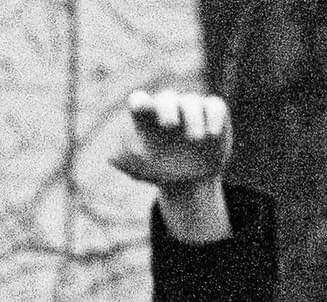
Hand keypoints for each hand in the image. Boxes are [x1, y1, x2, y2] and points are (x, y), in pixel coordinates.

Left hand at [113, 91, 232, 224]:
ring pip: (192, 101)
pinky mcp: (213, 112)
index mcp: (147, 119)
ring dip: (193, 119)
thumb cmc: (160, 171)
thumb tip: (111, 157)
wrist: (190, 180)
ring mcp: (191, 109)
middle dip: (166, 108)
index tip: (140, 109)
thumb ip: (127, 162)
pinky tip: (212, 134)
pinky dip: (213, 117)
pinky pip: (215, 106)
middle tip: (169, 126)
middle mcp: (169, 109)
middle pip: (166, 97)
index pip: (140, 101)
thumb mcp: (142, 171)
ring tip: (196, 139)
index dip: (140, 102)